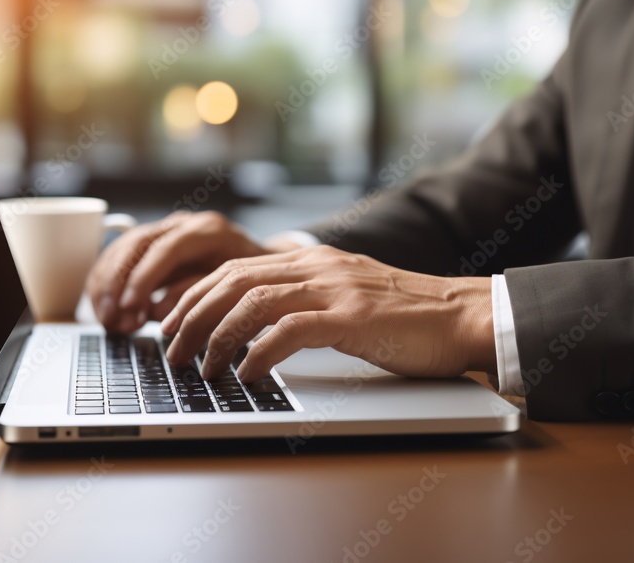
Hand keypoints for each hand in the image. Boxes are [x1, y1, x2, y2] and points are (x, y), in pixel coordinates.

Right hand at [86, 211, 300, 332]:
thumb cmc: (253, 278)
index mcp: (206, 230)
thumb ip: (198, 294)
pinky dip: (108, 284)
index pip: (164, 248)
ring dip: (107, 286)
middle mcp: (182, 225)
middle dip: (117, 284)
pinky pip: (119, 258)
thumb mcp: (235, 288)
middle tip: (112, 318)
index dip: (143, 278)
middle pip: (135, 245)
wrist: (263, 264)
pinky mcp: (153, 246)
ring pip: (121, 250)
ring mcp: (165, 231)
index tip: (130, 306)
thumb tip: (159, 309)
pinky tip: (109, 311)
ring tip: (110, 320)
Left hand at [162, 245, 495, 381]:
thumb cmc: (405, 316)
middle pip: (233, 282)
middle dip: (192, 316)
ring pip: (254, 302)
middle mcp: (317, 266)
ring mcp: (335, 288)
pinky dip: (260, 352)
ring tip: (202, 367)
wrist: (462, 315)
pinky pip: (292, 330)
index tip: (171, 324)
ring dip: (218, 337)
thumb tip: (256, 330)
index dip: (194, 296)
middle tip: (171, 350)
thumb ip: (303, 303)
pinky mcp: (354, 316)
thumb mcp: (344, 298)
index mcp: (310, 260)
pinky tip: (246, 372)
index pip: (234, 269)